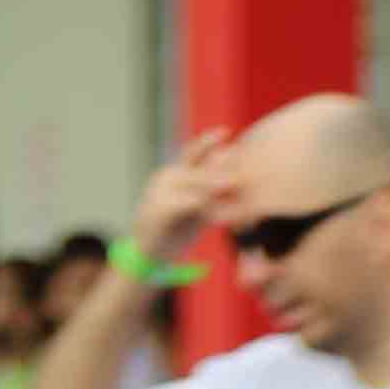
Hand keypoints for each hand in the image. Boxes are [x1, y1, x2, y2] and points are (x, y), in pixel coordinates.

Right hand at [133, 131, 229, 269]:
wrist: (148, 257)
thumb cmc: (174, 233)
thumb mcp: (198, 212)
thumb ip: (212, 196)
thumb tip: (234, 179)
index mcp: (175, 174)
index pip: (193, 152)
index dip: (209, 141)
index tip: (227, 131)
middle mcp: (166, 177)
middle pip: (196, 166)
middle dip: (219, 168)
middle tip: (242, 170)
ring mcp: (160, 191)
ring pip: (192, 182)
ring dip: (215, 183)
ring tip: (236, 184)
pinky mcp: (158, 208)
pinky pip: (186, 202)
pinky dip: (204, 204)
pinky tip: (221, 211)